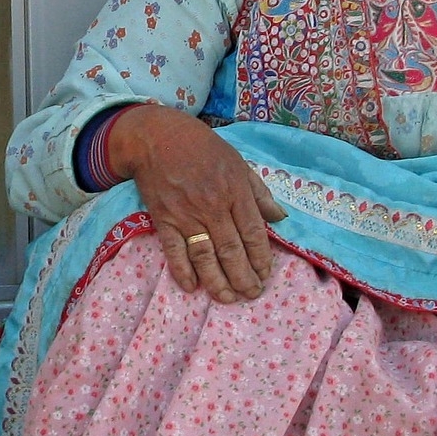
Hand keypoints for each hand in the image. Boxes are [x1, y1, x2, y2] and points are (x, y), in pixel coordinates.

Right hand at [112, 105, 287, 302]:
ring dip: (217, 282)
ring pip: (205, 256)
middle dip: (244, 277)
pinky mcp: (163, 219)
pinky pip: (174, 251)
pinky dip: (182, 271)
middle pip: (231, 250)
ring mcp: (186, 214)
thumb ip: (259, 192)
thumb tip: (279, 218)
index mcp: (235, 190)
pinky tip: (192, 287)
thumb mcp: (238, 162)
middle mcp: (212, 206)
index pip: (253, 233)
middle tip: (251, 294)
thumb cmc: (202, 148)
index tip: (265, 274)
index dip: (261, 258)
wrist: (157, 136)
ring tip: (228, 298)